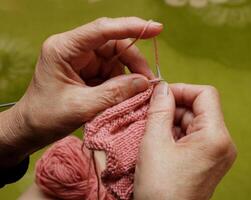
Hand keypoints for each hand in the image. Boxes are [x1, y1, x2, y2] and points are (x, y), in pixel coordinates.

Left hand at [0, 17, 162, 166]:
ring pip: (117, 58)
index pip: (102, 30)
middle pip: (114, 44)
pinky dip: (124, 83)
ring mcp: (82, 60)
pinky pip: (113, 71)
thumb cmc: (46, 117)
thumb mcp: (82, 107)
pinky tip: (128, 95)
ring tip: (139, 93)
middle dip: (134, 61)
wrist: (30, 129)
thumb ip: (115, 93)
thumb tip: (144, 82)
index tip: (156, 28)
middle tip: (149, 83)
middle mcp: (74, 49)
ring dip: (130, 74)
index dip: (131, 27)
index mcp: (64, 49)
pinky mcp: (88, 71)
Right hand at [134, 83, 236, 199]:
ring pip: (194, 122)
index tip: (160, 94)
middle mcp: (223, 144)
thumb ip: (160, 109)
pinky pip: (194, 137)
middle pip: (199, 108)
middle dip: (173, 107)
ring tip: (152, 132)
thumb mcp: (154, 142)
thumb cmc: (161, 189)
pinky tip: (160, 142)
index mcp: (216, 137)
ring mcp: (217, 154)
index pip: (205, 94)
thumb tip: (162, 87)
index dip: (181, 89)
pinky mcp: (209, 161)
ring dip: (172, 121)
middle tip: (149, 114)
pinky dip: (176, 134)